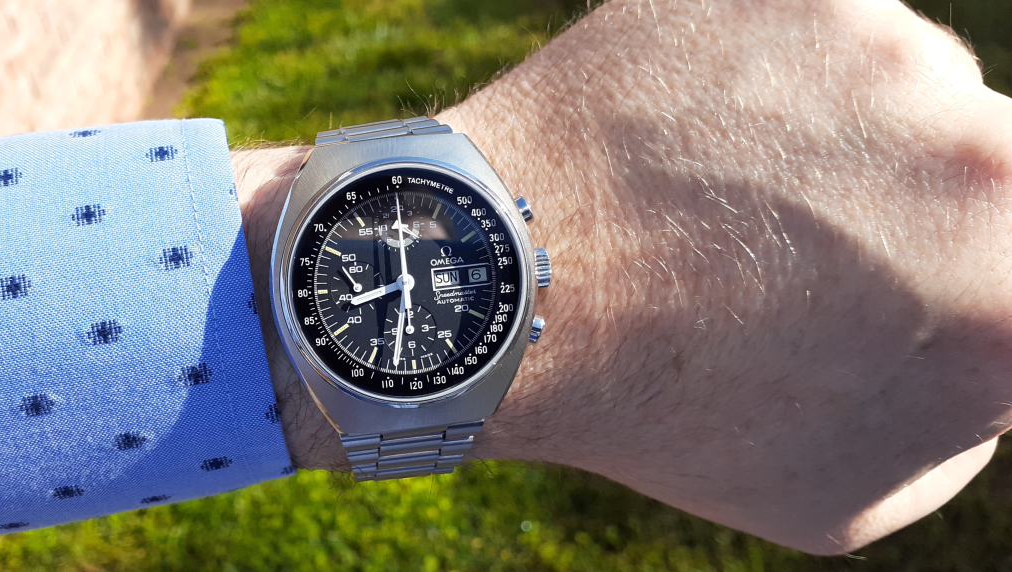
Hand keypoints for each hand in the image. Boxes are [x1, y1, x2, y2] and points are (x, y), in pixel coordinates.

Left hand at [235, 0, 1011, 555]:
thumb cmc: (667, 410)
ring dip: (845, 140)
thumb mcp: (846, 489)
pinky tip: (694, 137)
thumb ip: (958, 413)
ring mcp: (889, 58)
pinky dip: (775, 82)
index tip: (908, 283)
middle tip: (811, 245)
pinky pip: (825, 40)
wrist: (513, 288)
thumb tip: (979, 343)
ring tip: (723, 199)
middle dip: (919, 211)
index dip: (972, 286)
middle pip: (989, 173)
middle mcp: (983, 157)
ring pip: (908, 95)